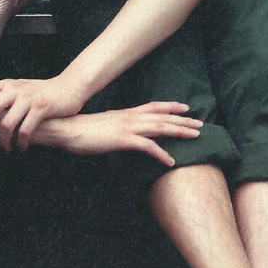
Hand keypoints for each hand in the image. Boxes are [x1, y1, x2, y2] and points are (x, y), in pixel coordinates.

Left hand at [0, 74, 85, 150]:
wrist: (70, 87)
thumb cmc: (43, 93)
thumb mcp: (21, 89)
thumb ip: (6, 96)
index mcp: (8, 84)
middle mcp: (15, 89)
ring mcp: (28, 98)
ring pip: (7, 123)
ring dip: (4, 141)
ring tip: (6, 149)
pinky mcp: (41, 107)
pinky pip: (25, 129)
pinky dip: (21, 142)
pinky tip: (22, 147)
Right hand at [48, 102, 202, 164]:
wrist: (67, 128)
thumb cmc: (81, 129)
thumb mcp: (104, 125)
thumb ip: (117, 127)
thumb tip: (123, 132)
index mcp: (126, 113)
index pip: (154, 106)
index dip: (171, 106)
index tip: (186, 107)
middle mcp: (130, 116)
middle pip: (163, 116)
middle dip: (183, 120)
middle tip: (200, 124)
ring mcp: (128, 127)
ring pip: (160, 127)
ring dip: (179, 131)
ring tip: (195, 136)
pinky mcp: (123, 139)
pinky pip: (147, 146)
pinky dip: (161, 154)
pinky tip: (171, 161)